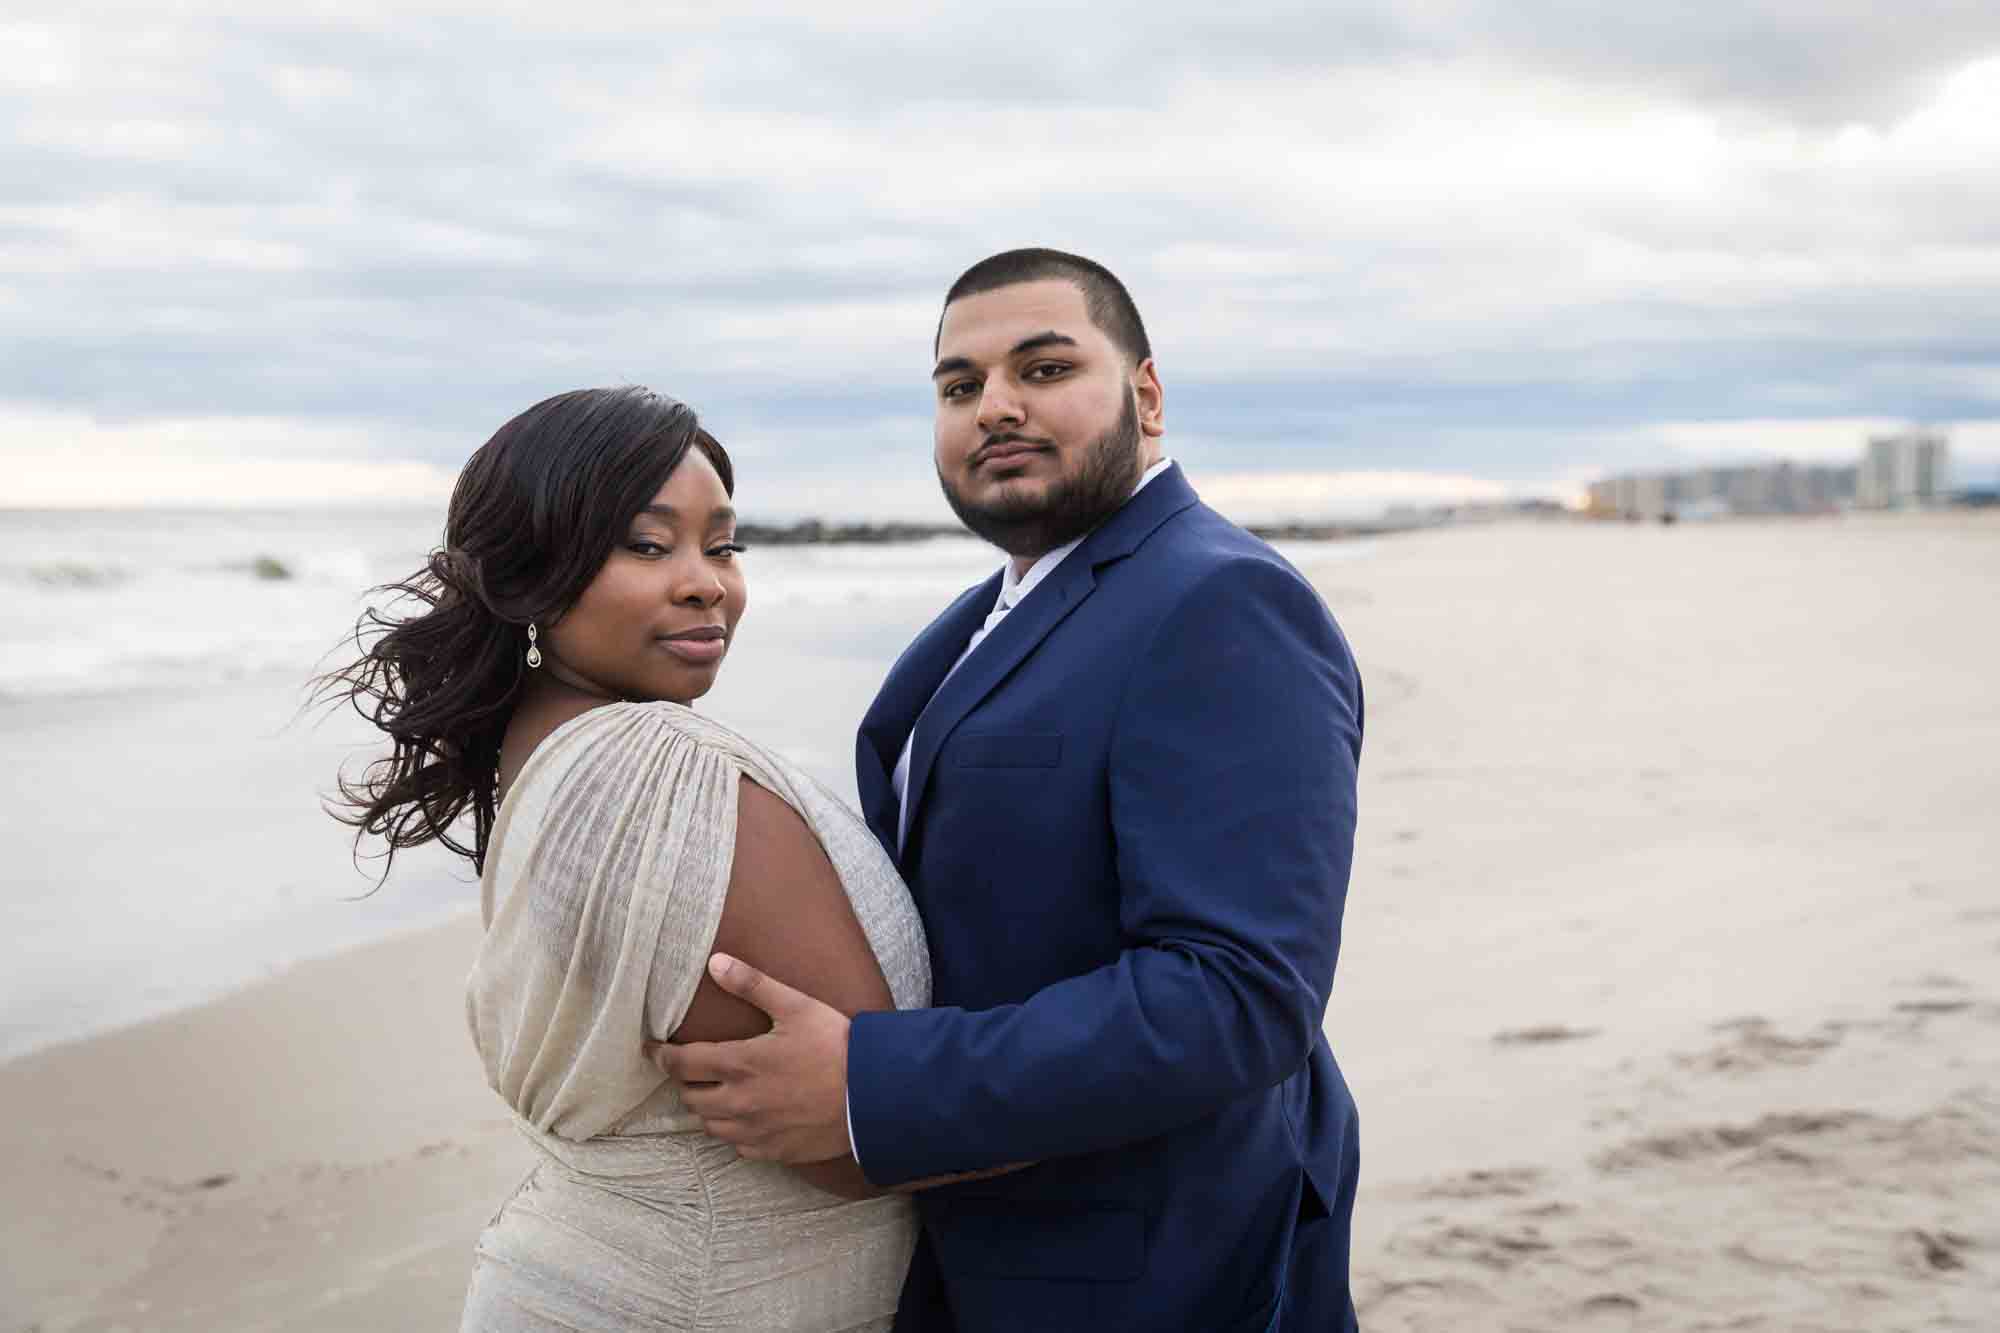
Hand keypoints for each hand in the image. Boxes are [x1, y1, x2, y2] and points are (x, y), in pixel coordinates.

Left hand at [646, 953, 853, 1163]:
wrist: (874, 1097)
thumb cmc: (836, 1047)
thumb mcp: (796, 1006)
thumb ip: (752, 985)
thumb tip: (715, 962)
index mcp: (739, 1064)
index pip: (681, 1063)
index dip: (661, 1056)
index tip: (653, 1050)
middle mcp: (739, 1102)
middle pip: (690, 1097)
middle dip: (687, 1082)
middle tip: (694, 1069)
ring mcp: (754, 1131)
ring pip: (709, 1125)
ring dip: (707, 1108)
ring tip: (717, 1093)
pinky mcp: (773, 1151)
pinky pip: (737, 1146)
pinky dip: (734, 1132)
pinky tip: (747, 1119)